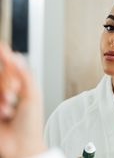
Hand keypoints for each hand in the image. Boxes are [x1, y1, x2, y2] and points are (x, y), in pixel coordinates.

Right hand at [0, 43, 45, 157]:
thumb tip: (16, 58)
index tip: (1, 45)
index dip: (5, 56)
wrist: (22, 145)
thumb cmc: (31, 124)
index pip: (11, 68)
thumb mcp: (32, 96)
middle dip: (7, 84)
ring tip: (9, 110)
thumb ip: (24, 76)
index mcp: (22, 87)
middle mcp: (8, 92)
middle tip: (14, 95)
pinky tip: (4, 115)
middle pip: (2, 76)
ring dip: (2, 98)